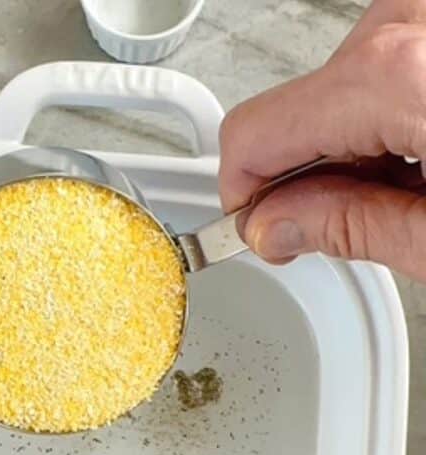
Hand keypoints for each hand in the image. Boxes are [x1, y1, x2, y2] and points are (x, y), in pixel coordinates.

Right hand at [218, 0, 425, 279]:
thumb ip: (349, 229)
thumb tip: (277, 227)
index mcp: (397, 78)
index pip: (254, 133)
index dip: (245, 199)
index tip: (263, 234)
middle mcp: (410, 25)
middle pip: (297, 111)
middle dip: (316, 175)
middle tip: (365, 221)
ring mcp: (424, 16)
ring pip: (341, 88)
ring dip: (361, 145)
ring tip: (422, 184)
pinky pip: (385, 63)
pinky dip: (393, 115)